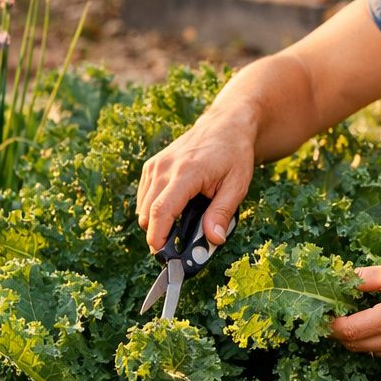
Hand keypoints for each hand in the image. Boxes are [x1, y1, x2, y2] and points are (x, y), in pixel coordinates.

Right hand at [135, 111, 254, 252]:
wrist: (225, 126)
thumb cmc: (234, 155)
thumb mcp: (238, 185)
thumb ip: (222, 213)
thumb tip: (214, 240)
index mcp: (187, 173)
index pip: (162, 210)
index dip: (158, 237)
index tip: (162, 255)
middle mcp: (164, 168)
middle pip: (148, 213)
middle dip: (159, 235)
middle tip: (178, 247)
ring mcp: (155, 165)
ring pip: (143, 208)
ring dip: (156, 223)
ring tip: (180, 226)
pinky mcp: (151, 166)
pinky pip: (144, 197)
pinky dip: (154, 209)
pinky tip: (175, 209)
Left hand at [329, 260, 380, 364]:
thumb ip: (364, 278)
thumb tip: (336, 280)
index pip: (349, 331)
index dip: (330, 324)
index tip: (323, 312)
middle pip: (354, 345)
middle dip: (340, 330)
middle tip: (337, 311)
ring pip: (367, 351)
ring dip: (358, 336)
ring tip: (360, 314)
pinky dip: (376, 341)